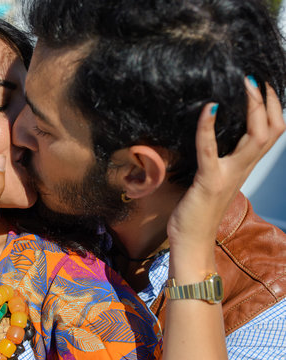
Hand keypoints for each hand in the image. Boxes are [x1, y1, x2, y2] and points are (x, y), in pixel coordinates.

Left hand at [167, 80, 284, 277]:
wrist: (192, 241)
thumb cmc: (197, 209)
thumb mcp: (212, 177)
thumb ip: (217, 158)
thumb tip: (210, 132)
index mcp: (244, 166)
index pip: (271, 132)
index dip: (272, 107)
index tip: (264, 83)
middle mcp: (243, 168)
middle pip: (272, 130)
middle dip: (268, 100)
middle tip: (257, 76)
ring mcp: (229, 174)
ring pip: (256, 137)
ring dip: (252, 107)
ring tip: (245, 83)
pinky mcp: (209, 181)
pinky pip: (210, 150)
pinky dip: (209, 127)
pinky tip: (208, 108)